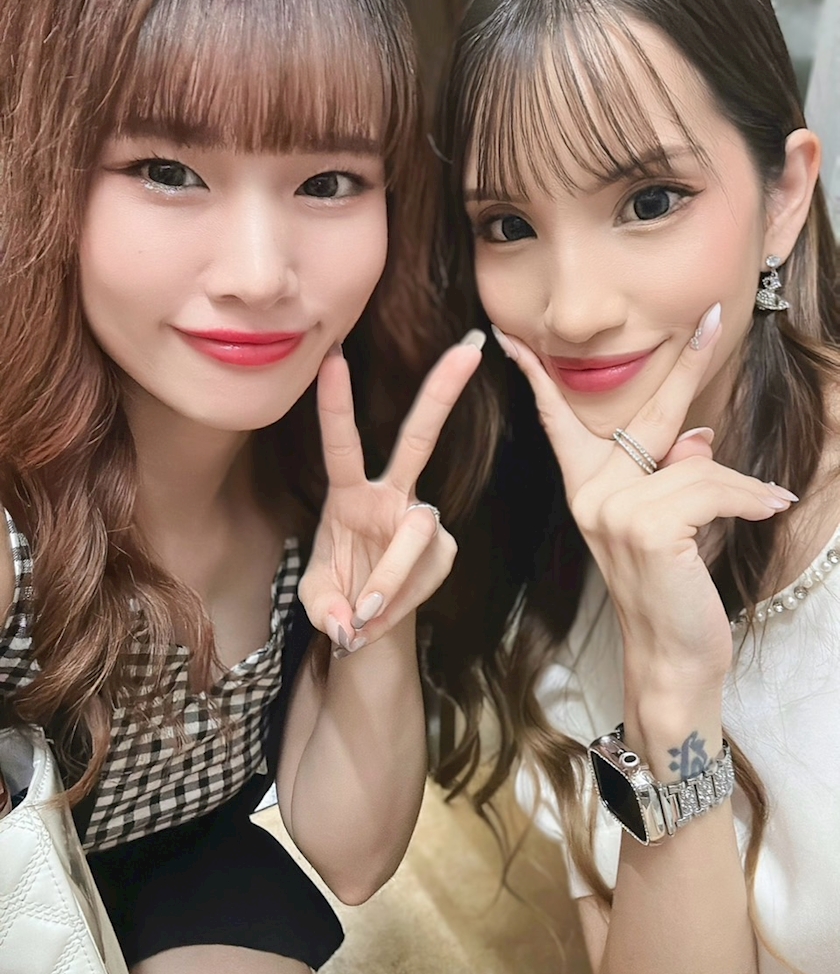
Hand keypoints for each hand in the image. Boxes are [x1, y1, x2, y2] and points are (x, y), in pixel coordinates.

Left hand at [298, 334, 483, 654]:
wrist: (367, 621)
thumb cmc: (336, 594)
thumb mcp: (316, 602)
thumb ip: (324, 609)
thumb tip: (348, 624)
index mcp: (348, 493)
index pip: (343, 443)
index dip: (337, 403)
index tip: (333, 356)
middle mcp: (390, 495)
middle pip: (419, 438)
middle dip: (443, 394)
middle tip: (470, 349)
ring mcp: (422, 520)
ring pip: (415, 535)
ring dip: (389, 578)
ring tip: (362, 616)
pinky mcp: (444, 551)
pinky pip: (423, 577)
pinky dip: (399, 603)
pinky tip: (380, 619)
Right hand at [493, 308, 795, 695]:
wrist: (672, 659)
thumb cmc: (672, 592)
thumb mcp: (670, 525)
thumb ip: (674, 475)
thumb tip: (697, 435)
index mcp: (587, 490)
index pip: (555, 422)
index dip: (537, 377)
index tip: (511, 338)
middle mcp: (592, 494)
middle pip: (647, 412)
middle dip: (685, 362)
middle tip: (712, 318)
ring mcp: (615, 509)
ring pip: (698, 461)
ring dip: (740, 485)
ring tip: (765, 502)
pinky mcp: (648, 526)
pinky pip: (713, 487)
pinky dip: (750, 497)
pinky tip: (771, 506)